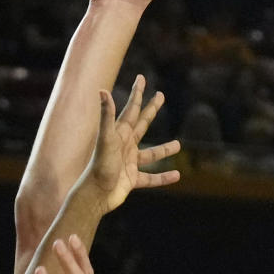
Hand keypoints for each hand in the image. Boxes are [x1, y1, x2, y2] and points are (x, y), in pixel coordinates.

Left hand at [85, 77, 180, 214]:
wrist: (95, 194)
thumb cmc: (100, 166)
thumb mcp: (106, 139)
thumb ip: (106, 116)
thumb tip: (102, 90)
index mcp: (120, 134)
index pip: (131, 109)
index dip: (137, 94)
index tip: (141, 78)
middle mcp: (125, 146)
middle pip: (142, 124)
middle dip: (151, 110)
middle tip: (161, 96)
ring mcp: (129, 163)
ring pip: (150, 154)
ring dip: (163, 149)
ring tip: (178, 145)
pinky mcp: (132, 179)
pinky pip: (152, 178)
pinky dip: (163, 178)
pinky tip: (176, 175)